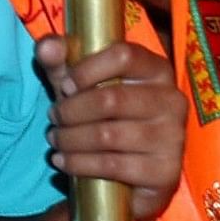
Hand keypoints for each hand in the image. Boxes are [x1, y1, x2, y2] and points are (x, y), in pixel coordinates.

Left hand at [31, 35, 185, 218]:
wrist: (128, 172)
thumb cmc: (102, 115)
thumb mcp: (80, 84)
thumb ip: (60, 61)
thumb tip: (47, 48)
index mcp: (157, 70)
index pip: (124, 56)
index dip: (86, 70)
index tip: (65, 86)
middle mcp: (172, 101)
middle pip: (111, 99)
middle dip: (71, 111)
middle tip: (54, 117)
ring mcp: (172, 137)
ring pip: (108, 135)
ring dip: (70, 139)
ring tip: (55, 139)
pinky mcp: (165, 171)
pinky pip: (112, 165)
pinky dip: (79, 163)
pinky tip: (62, 161)